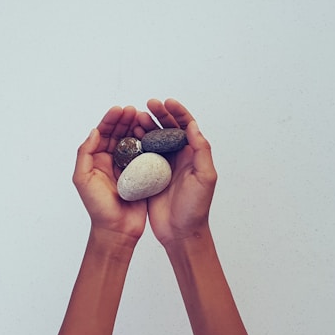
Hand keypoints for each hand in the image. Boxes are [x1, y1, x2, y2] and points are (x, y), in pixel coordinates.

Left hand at [73, 105, 146, 240]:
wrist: (117, 229)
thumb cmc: (98, 208)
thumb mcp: (83, 179)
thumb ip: (85, 154)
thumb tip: (94, 131)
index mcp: (96, 159)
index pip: (102, 134)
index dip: (110, 120)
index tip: (119, 110)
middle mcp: (111, 160)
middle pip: (118, 134)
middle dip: (125, 120)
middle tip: (133, 110)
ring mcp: (127, 166)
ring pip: (132, 141)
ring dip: (136, 128)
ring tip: (143, 117)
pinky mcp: (141, 173)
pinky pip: (144, 154)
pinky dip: (148, 142)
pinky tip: (152, 134)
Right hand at [134, 99, 216, 245]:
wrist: (180, 232)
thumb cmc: (196, 207)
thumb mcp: (205, 177)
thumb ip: (201, 151)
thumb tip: (193, 126)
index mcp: (192, 154)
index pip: (186, 126)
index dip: (177, 112)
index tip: (167, 102)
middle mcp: (178, 156)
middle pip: (168, 129)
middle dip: (159, 114)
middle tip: (148, 104)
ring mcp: (163, 165)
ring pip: (153, 138)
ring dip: (146, 126)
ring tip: (136, 116)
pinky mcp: (149, 175)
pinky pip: (142, 154)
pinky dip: (136, 143)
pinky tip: (129, 135)